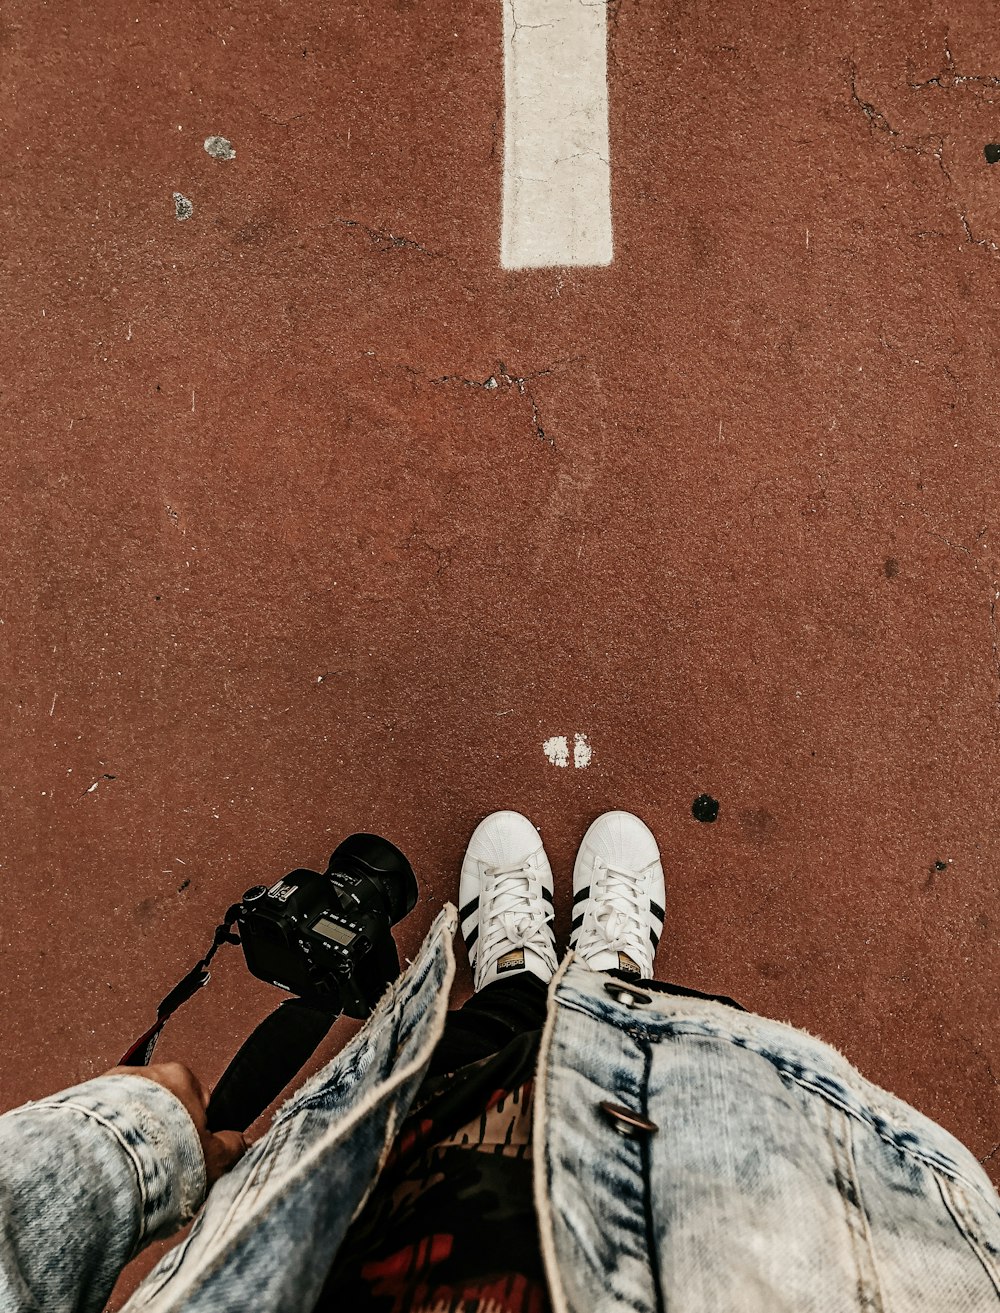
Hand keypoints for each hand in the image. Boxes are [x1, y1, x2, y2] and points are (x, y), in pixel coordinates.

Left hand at [105, 1061, 247, 1186]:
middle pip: (160, 1105)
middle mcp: (146, 1073)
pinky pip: (99, 1123)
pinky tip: (110, 1166)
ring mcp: (111, 1085)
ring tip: (132, 1170)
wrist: (108, 1159)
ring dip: (130, 1137)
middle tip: (160, 1164)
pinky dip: (103, 1142)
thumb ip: (232, 1148)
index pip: (197, 1099)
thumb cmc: (160, 1153)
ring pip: (127, 1114)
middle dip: (160, 1132)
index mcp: (183, 1076)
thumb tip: (240, 1145)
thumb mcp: (213, 1158)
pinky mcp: (81, 1102)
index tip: (189, 1150)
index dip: (196, 1131)